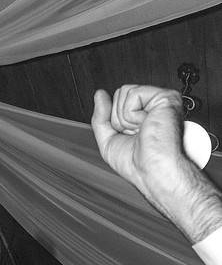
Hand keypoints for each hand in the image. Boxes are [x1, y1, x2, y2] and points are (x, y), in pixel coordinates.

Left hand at [91, 85, 185, 203]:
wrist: (153, 172)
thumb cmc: (137, 165)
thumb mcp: (108, 141)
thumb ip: (100, 117)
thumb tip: (99, 94)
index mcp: (143, 115)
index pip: (117, 101)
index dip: (114, 121)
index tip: (129, 137)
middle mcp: (153, 106)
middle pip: (119, 94)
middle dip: (119, 119)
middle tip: (136, 135)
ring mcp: (160, 100)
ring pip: (124, 92)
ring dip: (125, 119)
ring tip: (141, 131)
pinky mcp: (165, 97)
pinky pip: (133, 94)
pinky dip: (132, 115)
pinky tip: (146, 125)